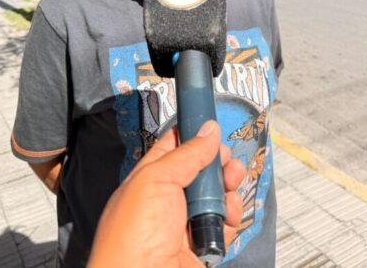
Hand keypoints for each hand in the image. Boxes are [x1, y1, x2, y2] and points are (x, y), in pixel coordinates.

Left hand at [88, 120, 245, 267]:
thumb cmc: (134, 234)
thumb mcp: (157, 179)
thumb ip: (186, 153)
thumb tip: (209, 130)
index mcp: (149, 178)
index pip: (174, 147)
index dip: (193, 134)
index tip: (212, 122)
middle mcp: (168, 199)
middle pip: (202, 170)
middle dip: (219, 162)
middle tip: (225, 161)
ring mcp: (187, 223)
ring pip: (218, 195)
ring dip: (229, 188)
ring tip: (230, 187)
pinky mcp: (204, 244)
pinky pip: (226, 223)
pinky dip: (232, 216)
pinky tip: (228, 214)